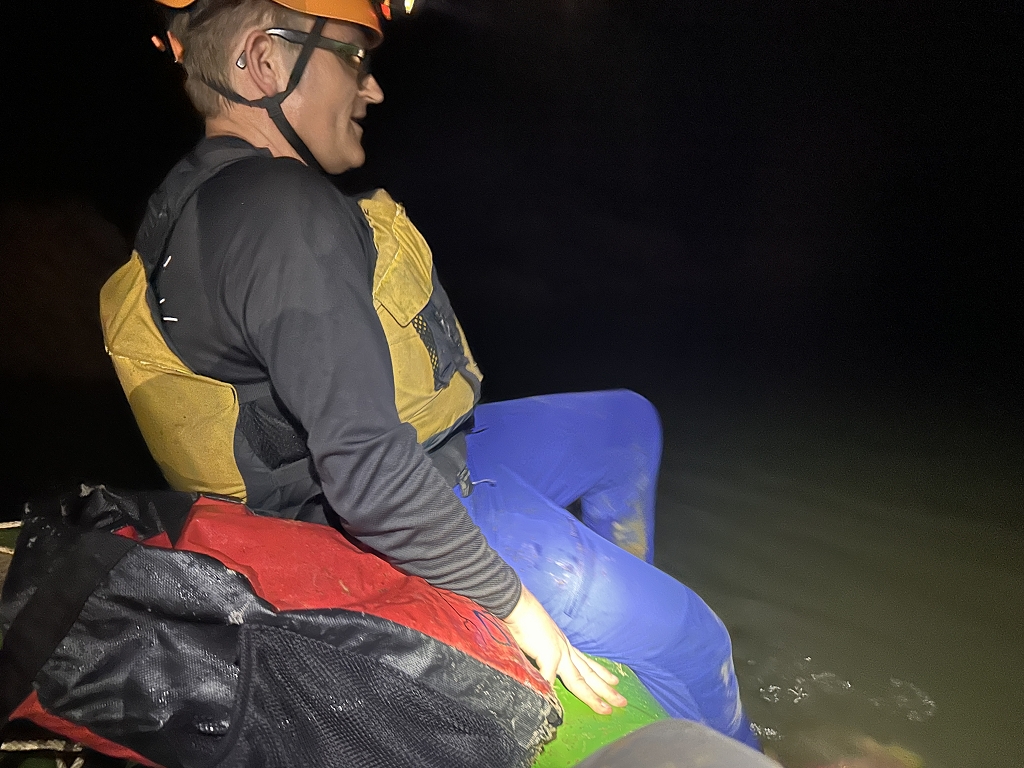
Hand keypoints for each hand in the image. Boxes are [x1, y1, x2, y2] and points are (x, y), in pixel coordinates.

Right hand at [502, 586, 627, 714]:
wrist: (519, 606)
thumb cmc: (527, 619)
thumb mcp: (541, 637)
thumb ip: (543, 653)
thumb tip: (543, 662)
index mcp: (565, 646)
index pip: (586, 663)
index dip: (601, 674)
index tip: (614, 682)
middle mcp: (566, 650)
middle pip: (588, 675)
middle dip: (606, 690)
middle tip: (622, 702)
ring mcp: (559, 653)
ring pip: (579, 680)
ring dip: (592, 696)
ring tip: (605, 709)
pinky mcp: (548, 654)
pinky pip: (549, 678)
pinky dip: (551, 691)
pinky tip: (552, 704)